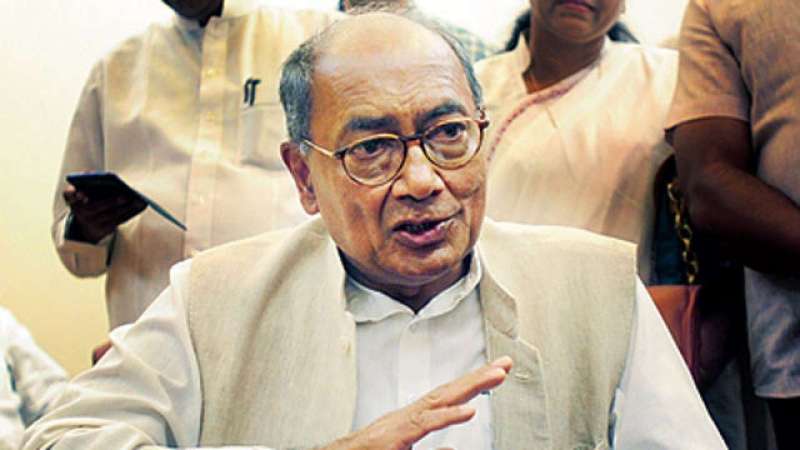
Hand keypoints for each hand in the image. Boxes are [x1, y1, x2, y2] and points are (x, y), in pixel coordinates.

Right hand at [63, 185, 146, 242]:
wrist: (86, 226)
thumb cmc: (86, 200)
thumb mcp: (81, 191)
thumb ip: (85, 181)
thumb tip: (92, 173)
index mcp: (73, 200)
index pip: (69, 196)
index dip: (73, 194)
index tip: (80, 193)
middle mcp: (81, 213)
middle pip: (96, 208)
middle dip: (111, 202)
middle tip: (124, 196)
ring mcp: (94, 223)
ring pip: (112, 216)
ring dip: (127, 207)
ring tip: (138, 199)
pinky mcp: (107, 229)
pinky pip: (121, 220)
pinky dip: (132, 212)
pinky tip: (142, 205)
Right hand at [324, 356, 512, 449]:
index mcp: (411, 421)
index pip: (446, 398)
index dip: (472, 384)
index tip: (496, 373)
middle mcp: (406, 416)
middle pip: (447, 391)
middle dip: (477, 377)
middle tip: (505, 364)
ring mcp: (399, 424)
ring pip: (438, 400)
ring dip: (469, 387)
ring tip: (495, 377)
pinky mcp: (393, 438)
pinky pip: (423, 425)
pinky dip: (446, 417)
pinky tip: (468, 411)